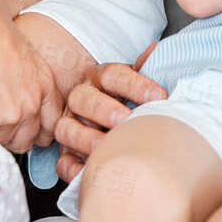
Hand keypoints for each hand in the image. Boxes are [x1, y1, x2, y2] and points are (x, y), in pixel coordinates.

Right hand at [0, 3, 61, 151]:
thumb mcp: (7, 16)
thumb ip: (14, 10)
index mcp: (43, 79)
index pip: (53, 118)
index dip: (39, 123)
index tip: (25, 121)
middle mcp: (34, 101)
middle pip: (34, 137)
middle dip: (20, 134)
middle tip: (2, 126)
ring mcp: (14, 116)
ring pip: (11, 144)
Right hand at [53, 43, 166, 183]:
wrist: (112, 125)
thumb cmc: (129, 104)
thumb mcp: (139, 82)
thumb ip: (147, 68)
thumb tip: (155, 50)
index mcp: (100, 79)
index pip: (112, 74)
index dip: (134, 84)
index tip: (158, 96)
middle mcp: (81, 99)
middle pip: (82, 98)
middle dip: (103, 109)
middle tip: (124, 119)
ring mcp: (70, 126)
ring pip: (65, 129)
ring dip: (85, 137)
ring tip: (105, 146)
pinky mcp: (66, 154)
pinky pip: (62, 163)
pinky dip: (73, 169)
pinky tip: (90, 171)